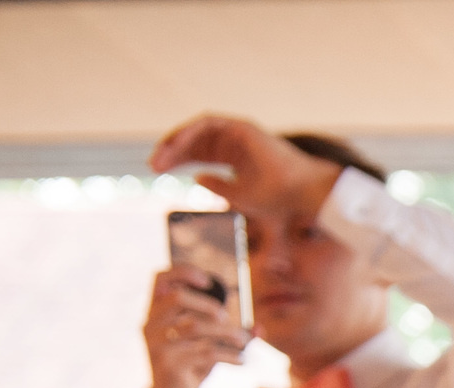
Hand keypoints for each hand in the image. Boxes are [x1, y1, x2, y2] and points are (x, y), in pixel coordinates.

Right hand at [139, 267, 247, 387]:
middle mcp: (150, 324)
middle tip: (227, 317)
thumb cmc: (192, 365)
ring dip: (226, 332)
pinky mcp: (167, 363)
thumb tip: (260, 328)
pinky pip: (204, 352)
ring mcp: (156, 344)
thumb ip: (231, 335)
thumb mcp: (209, 345)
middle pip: (176, 298)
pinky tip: (242, 361)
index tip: (208, 280)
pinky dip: (229, 355)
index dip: (182, 273)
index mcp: (156, 312)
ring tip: (243, 342)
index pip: (160, 279)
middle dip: (208, 304)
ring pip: (194, 326)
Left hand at [151, 114, 339, 223]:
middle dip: (171, 153)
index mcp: (238, 158)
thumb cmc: (278, 198)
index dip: (177, 160)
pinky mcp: (241, 127)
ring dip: (175, 142)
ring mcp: (239, 133)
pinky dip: (189, 133)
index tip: (158, 171)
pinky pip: (207, 124)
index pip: (200, 154)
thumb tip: (197, 178)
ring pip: (197, 131)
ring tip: (160, 159)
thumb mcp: (241, 197)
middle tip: (152, 166)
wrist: (301, 191)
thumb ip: (218, 188)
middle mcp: (236, 143)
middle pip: (195, 142)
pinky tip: (175, 146)